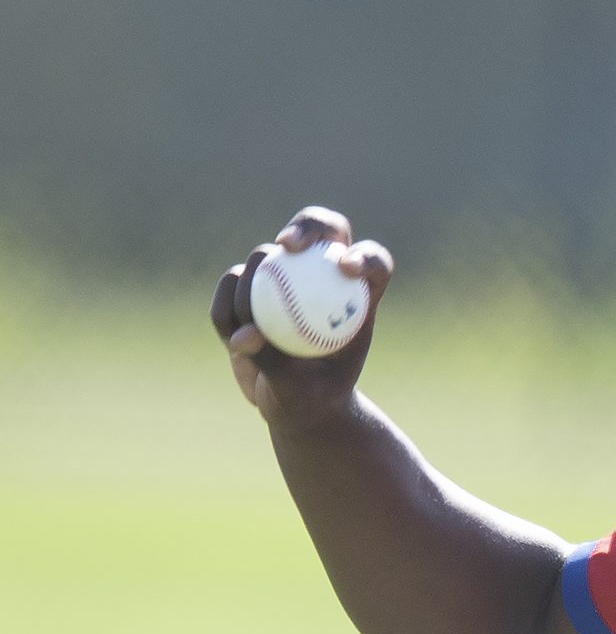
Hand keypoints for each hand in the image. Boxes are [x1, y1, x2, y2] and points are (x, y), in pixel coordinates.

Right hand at [209, 206, 394, 428]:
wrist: (290, 407)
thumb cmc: (310, 401)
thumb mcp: (298, 392)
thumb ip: (275, 363)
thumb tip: (246, 335)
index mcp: (360, 299)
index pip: (373, 263)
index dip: (366, 256)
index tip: (346, 269)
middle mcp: (326, 279)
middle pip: (325, 230)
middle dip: (307, 227)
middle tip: (285, 246)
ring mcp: (287, 279)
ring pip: (266, 256)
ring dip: (249, 287)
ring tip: (250, 333)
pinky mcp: (251, 288)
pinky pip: (231, 283)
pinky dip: (225, 308)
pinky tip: (231, 340)